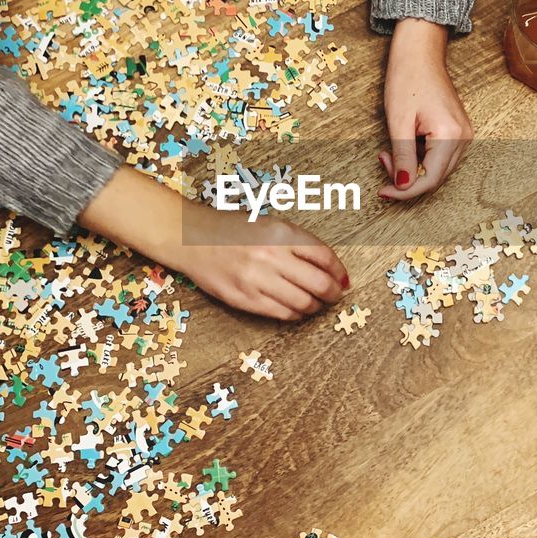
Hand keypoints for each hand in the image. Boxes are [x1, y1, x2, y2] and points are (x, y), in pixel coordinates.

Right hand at [80, 167, 347, 320]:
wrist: (192, 239)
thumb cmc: (233, 229)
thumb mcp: (269, 224)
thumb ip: (298, 242)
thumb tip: (330, 266)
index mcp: (281, 233)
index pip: (323, 256)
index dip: (339, 271)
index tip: (344, 279)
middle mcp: (271, 256)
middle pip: (319, 282)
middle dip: (333, 292)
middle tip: (336, 295)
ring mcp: (257, 280)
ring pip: (303, 302)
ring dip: (316, 306)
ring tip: (316, 303)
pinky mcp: (245, 299)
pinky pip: (281, 313)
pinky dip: (296, 314)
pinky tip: (297, 309)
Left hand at [379, 17, 473, 200]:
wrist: (420, 53)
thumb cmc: (407, 80)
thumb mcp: (399, 122)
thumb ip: (402, 157)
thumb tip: (402, 187)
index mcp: (450, 135)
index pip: (429, 179)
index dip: (404, 191)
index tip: (383, 191)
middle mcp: (464, 138)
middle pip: (435, 178)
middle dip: (406, 178)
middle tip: (383, 160)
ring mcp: (464, 135)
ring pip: (437, 170)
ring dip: (412, 169)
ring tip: (390, 151)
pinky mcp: (459, 132)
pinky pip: (440, 157)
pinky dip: (420, 158)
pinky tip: (404, 145)